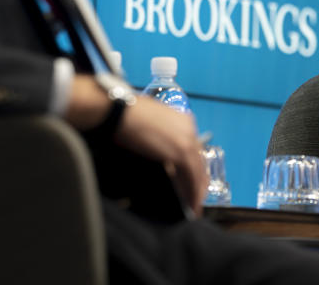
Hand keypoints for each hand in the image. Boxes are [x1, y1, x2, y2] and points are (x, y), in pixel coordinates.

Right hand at [114, 96, 207, 214]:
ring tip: (193, 208)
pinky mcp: (181, 152)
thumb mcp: (150, 126)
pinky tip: (190, 205)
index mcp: (184, 121)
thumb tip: (161, 157)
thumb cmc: (125, 115)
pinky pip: (192, 177)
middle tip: (195, 200)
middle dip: (198, 183)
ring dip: (197, 192)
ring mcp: (188, 140)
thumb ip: (161, 140)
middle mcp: (190, 129)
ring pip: (198, 171)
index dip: (193, 168)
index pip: (194, 150)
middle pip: (199, 161)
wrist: (119, 111)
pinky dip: (192, 193)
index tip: (190, 182)